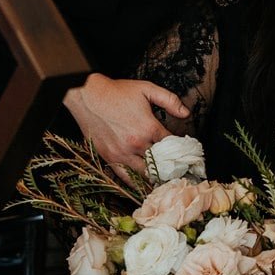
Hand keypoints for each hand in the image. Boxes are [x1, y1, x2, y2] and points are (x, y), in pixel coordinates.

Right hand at [63, 73, 187, 172]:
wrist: (88, 95)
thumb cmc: (116, 92)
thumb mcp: (147, 89)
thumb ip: (169, 100)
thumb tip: (186, 113)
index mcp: (149, 127)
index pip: (172, 145)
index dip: (180, 150)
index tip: (184, 154)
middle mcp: (137, 143)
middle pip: (161, 162)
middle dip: (171, 166)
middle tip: (177, 170)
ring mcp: (122, 153)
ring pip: (145, 173)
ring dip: (155, 177)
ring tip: (164, 179)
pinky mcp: (109, 158)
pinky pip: (126, 177)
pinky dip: (136, 183)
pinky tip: (144, 185)